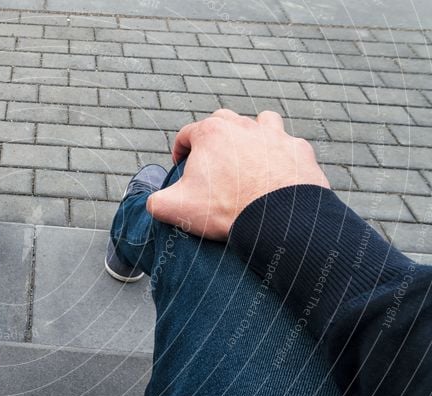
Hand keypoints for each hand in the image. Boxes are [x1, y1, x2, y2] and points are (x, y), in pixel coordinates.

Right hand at [147, 109, 329, 240]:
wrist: (278, 219)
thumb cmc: (226, 209)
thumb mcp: (175, 208)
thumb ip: (156, 202)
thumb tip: (153, 202)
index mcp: (210, 133)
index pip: (186, 134)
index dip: (180, 151)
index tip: (181, 167)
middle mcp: (243, 125)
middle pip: (222, 121)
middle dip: (214, 138)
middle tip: (212, 163)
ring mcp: (275, 135)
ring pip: (261, 122)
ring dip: (252, 135)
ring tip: (248, 157)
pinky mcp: (298, 150)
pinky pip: (288, 145)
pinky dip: (281, 155)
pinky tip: (277, 172)